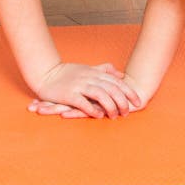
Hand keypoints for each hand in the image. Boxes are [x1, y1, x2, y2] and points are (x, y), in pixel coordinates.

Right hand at [29, 62, 143, 118]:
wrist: (45, 73)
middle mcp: (88, 77)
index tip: (138, 101)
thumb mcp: (88, 68)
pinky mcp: (69, 94)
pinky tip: (99, 116)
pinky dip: (92, 109)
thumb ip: (104, 70)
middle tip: (128, 112)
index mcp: (94, 72)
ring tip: (115, 116)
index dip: (128, 91)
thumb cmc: (66, 73)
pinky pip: (83, 102)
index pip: (116, 81)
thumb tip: (120, 74)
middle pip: (111, 88)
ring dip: (110, 107)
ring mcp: (79, 85)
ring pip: (100, 95)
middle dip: (122, 101)